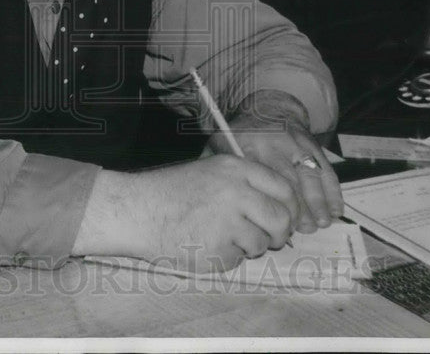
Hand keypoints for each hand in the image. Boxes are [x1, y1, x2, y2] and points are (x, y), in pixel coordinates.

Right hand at [73, 155, 299, 272]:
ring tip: (222, 237)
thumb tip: (282, 208)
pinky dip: (226, 257)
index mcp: (236, 169)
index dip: (292, 208)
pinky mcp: (218, 250)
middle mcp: (236, 193)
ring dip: (248, 247)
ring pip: (261, 244)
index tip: (288, 218)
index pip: (284, 189)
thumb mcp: (211, 171)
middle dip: (280, 234)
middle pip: (281, 219)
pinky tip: (205, 244)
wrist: (137, 210)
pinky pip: (237, 260)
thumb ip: (245, 184)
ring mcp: (228, 222)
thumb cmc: (172, 191)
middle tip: (270, 239)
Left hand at [207, 90, 343, 232]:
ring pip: (309, 175)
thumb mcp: (220, 147)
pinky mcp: (312, 144)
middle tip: (301, 231)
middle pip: (286, 179)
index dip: (268, 203)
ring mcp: (295, 142)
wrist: (266, 109)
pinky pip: (325, 168)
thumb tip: (212, 202)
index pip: (258, 178)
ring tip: (321, 223)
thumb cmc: (239, 137)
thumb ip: (215, 171)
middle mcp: (272, 143)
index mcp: (245, 146)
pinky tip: (335, 210)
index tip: (272, 225)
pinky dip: (332, 190)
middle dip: (296, 207)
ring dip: (317, 201)